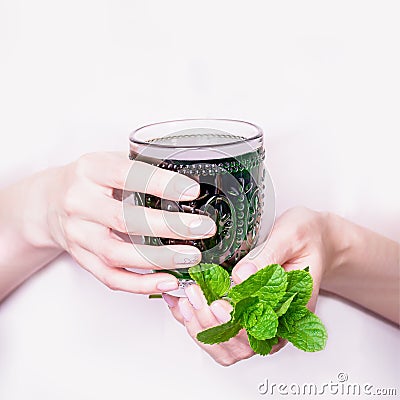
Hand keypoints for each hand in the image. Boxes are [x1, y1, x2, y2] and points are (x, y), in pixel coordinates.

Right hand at [43, 152, 215, 293]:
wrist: (50, 202)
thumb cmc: (89, 181)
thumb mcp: (109, 161)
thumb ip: (141, 167)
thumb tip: (188, 179)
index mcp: (91, 170)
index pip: (129, 176)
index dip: (162, 185)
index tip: (191, 192)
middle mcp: (80, 202)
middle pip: (126, 219)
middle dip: (170, 226)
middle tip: (202, 228)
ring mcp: (78, 234)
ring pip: (118, 254)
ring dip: (160, 259)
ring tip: (191, 257)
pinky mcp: (81, 258)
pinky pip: (111, 277)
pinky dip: (142, 284)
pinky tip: (168, 280)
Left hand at [164, 207, 331, 364]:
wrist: (316, 240)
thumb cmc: (308, 238)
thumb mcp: (290, 237)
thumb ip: (267, 257)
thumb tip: (241, 277)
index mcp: (292, 306)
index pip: (261, 329)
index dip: (235, 322)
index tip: (216, 303)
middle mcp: (277, 321)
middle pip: (239, 344)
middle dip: (210, 323)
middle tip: (194, 294)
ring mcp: (261, 320)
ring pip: (226, 344)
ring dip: (201, 327)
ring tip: (186, 299)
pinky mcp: (248, 313)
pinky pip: (220, 330)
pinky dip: (196, 321)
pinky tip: (181, 302)